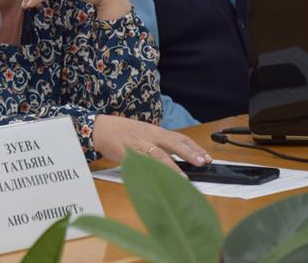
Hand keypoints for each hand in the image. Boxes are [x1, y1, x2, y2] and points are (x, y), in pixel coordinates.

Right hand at [92, 114, 211, 174]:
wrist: (100, 128)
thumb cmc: (121, 132)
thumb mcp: (143, 133)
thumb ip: (158, 143)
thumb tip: (175, 156)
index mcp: (156, 131)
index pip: (180, 138)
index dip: (195, 148)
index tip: (207, 157)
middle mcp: (151, 135)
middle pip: (174, 143)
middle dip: (190, 153)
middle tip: (204, 162)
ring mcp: (140, 144)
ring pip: (160, 155)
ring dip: (174, 167)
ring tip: (185, 178)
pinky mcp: (128, 153)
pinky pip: (143, 163)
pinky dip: (153, 171)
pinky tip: (160, 179)